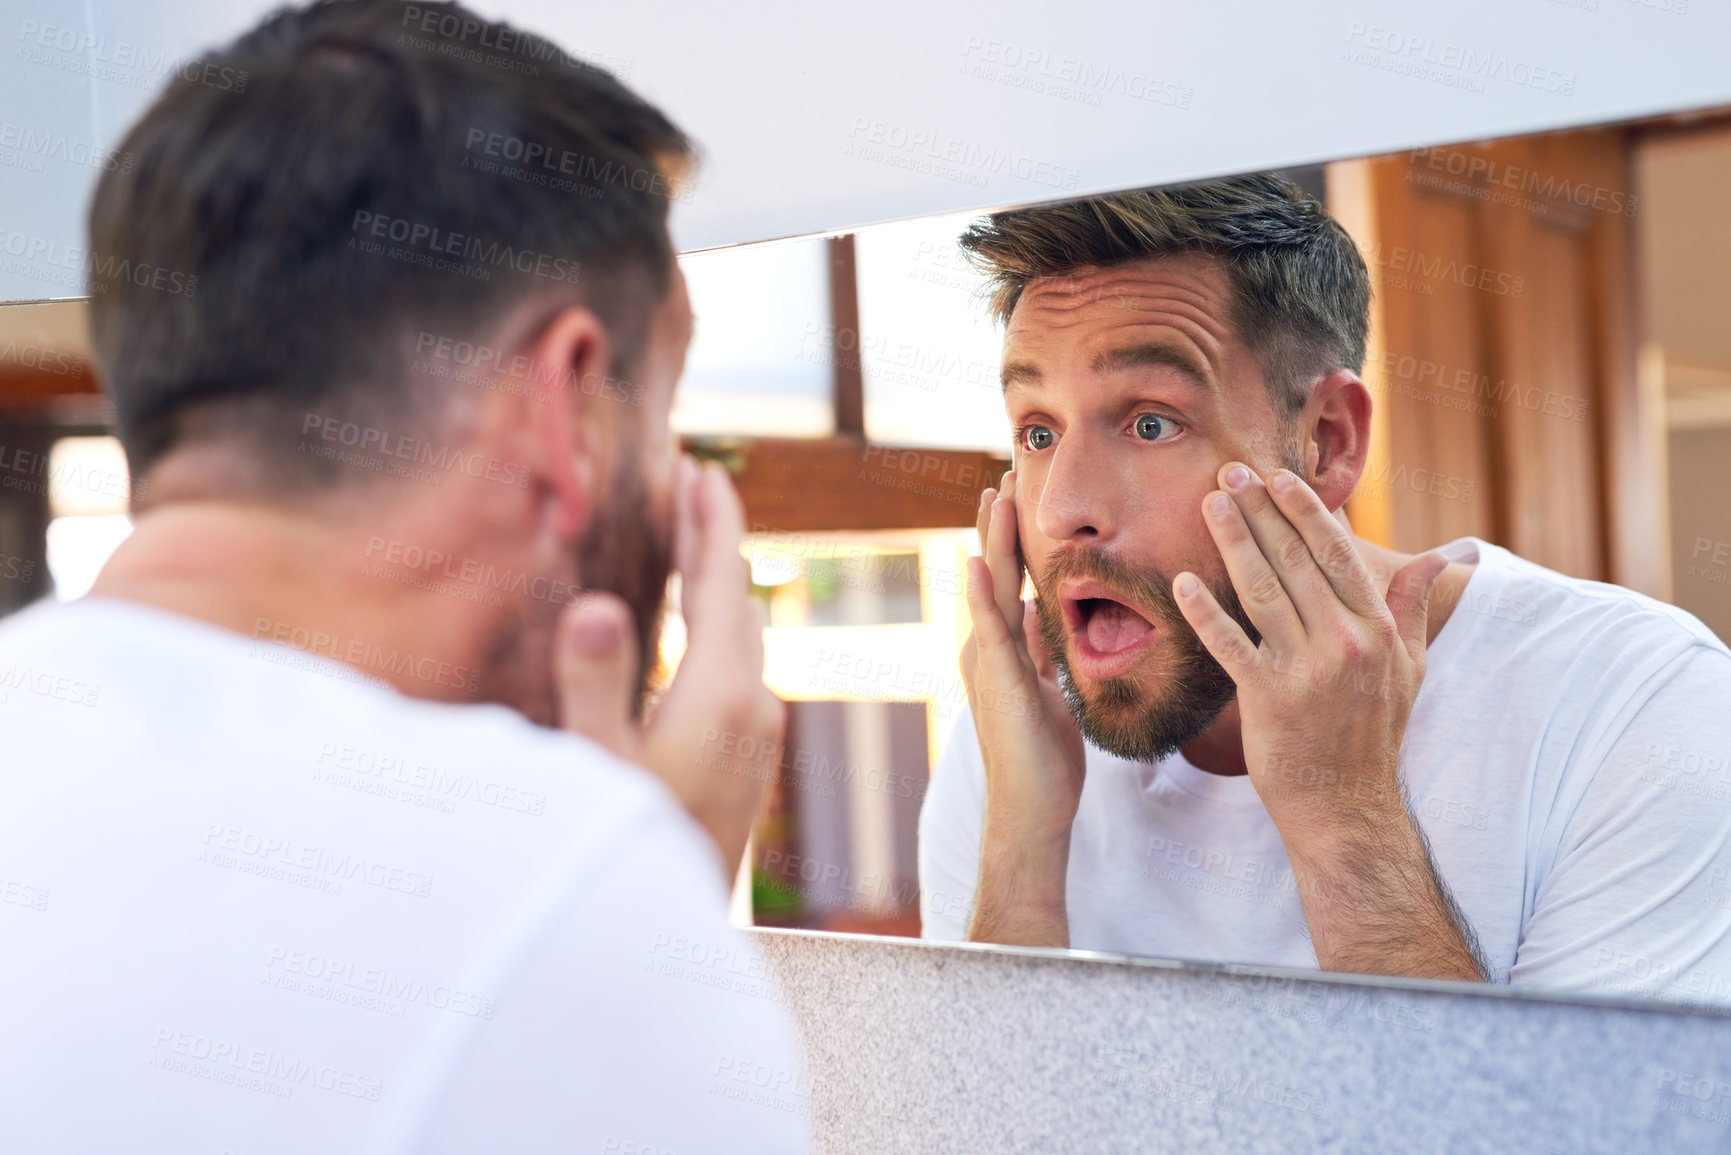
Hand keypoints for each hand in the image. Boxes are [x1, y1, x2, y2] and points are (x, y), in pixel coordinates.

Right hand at [555, 456, 781, 878]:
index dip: (709, 522)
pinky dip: (720, 621)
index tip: (700, 470)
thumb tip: (600, 605)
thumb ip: (595, 684)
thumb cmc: (624, 848)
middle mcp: (755, 705)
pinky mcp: (750, 754)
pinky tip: (696, 624)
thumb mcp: (594, 768)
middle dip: (716, 538)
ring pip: (745, 631)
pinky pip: (741, 662)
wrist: (670, 932)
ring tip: (692, 537)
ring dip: (719, 578)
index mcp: (723, 695)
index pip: (721, 584)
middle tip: (695, 483)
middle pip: (740, 598)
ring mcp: (759, 731)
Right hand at [961, 469, 1085, 944]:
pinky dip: (980, 594)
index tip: (1016, 499)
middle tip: (1003, 476)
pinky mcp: (997, 681)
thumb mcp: (1047, 691)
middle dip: (999, 526)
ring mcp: (987, 663)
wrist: (1031, 808)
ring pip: (989, 589)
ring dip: (990, 542)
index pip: (1008, 582)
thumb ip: (1039, 651)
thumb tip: (1042, 610)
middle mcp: (987, 649)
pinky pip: (989, 628)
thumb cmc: (1044, 760)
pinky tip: (975, 561)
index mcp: (1003, 649)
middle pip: (993, 574)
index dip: (1011, 540)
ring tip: (993, 497)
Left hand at [1175, 462, 1445, 835]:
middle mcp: (1345, 642)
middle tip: (1230, 473)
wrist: (1347, 805)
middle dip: (1260, 512)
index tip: (1278, 478)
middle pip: (1295, 561)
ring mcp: (1306, 671)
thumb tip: (1451, 552)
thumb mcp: (1410, 667)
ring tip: (1209, 503)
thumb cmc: (1374, 732)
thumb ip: (1414, 605)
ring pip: (1262, 590)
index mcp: (1377, 629)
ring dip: (1233, 542)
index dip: (1305, 512)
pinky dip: (1205, 613)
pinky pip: (1230, 646)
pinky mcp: (1269, 700)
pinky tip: (1182, 583)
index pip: (1337, 554)